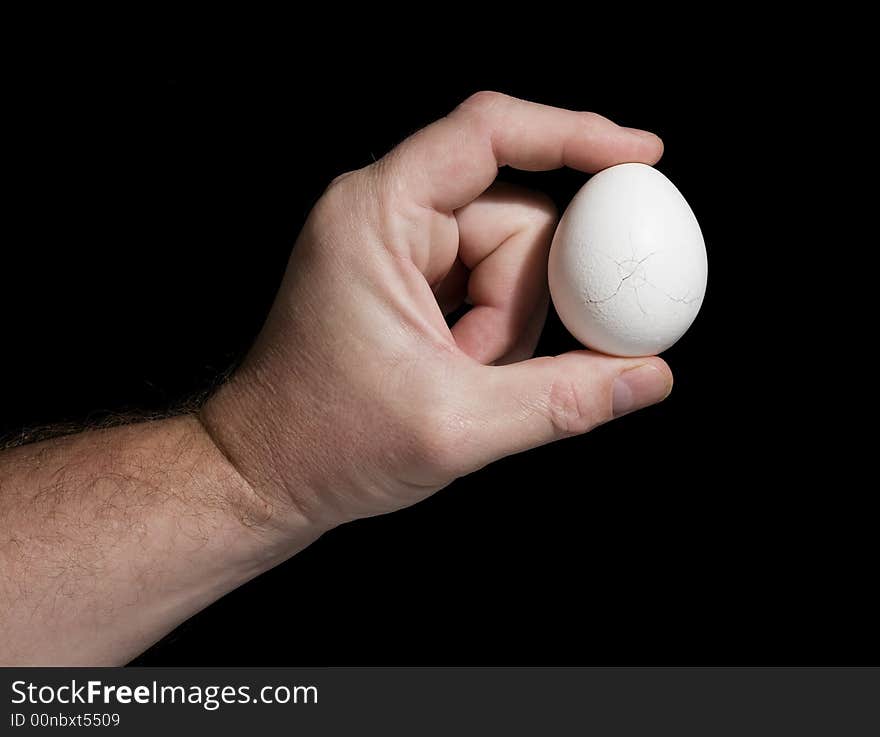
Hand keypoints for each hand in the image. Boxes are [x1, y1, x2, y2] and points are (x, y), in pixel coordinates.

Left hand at [201, 92, 672, 533]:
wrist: (264, 474)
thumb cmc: (325, 445)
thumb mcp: (457, 427)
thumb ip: (563, 399)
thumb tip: (649, 375)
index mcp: (375, 217)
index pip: (488, 133)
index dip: (573, 135)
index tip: (643, 157)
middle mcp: (383, 215)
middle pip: (513, 213)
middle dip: (528, 297)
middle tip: (495, 364)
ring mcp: (396, 246)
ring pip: (508, 253)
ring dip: (509, 323)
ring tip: (461, 378)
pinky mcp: (408, 278)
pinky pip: (486, 279)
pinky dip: (495, 327)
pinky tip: (463, 370)